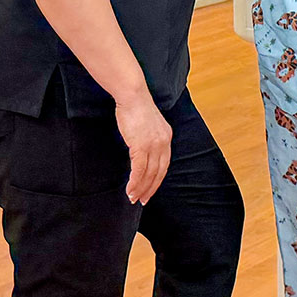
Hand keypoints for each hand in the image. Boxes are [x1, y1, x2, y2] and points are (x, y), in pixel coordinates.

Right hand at [115, 89, 172, 204]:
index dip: (157, 180)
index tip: (150, 190)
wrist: (132, 95)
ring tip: (133, 198)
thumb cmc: (136, 108)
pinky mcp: (142, 145)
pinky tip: (130, 189)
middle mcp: (164, 142)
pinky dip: (134, 182)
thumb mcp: (148, 125)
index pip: (164, 164)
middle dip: (150, 189)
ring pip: (149, 174)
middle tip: (142, 200)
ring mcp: (154, 144)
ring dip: (140, 188)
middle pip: (159, 172)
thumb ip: (149, 138)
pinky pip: (139, 170)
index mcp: (167, 137)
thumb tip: (141, 153)